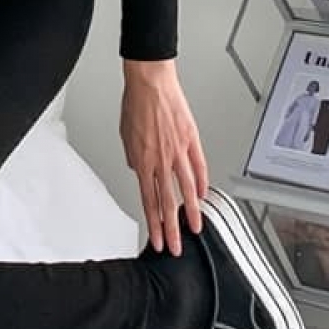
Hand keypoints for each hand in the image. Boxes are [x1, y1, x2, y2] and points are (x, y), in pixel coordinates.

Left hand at [119, 59, 208, 256]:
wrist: (150, 82)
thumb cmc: (136, 104)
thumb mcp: (126, 136)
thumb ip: (134, 158)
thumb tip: (139, 171)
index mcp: (142, 161)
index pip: (149, 201)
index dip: (153, 223)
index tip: (156, 239)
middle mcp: (161, 160)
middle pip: (167, 202)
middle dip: (170, 229)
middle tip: (175, 246)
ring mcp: (178, 151)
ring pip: (186, 189)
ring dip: (190, 212)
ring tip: (194, 228)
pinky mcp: (191, 140)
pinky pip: (199, 166)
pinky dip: (202, 182)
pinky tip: (202, 195)